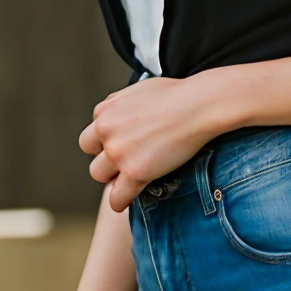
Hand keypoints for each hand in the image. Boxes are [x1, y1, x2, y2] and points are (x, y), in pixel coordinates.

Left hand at [78, 69, 237, 211]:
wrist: (198, 106)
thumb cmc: (177, 95)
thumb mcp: (139, 89)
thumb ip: (122, 103)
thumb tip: (121, 112)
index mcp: (106, 110)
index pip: (93, 133)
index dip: (108, 141)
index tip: (122, 145)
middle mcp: (106, 131)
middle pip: (92, 155)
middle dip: (106, 160)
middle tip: (126, 161)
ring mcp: (118, 152)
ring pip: (99, 175)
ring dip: (113, 178)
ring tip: (130, 178)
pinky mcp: (135, 172)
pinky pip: (117, 196)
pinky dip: (120, 201)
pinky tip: (125, 201)